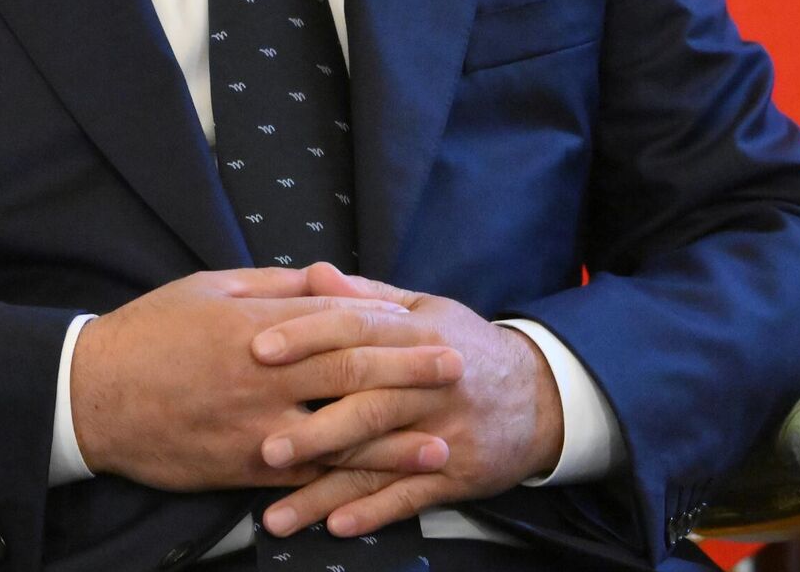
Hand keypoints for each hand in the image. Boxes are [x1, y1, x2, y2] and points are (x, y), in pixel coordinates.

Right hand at [70, 267, 463, 490]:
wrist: (93, 396)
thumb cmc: (151, 332)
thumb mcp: (209, 288)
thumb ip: (273, 286)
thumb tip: (325, 276)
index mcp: (258, 325)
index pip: (338, 321)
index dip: (389, 326)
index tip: (429, 324)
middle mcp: (263, 377)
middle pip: (350, 374)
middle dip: (409, 373)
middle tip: (456, 371)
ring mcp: (254, 427)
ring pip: (336, 436)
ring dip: (393, 442)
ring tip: (439, 445)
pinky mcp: (240, 468)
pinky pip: (303, 477)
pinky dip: (344, 483)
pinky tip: (378, 486)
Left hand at [253, 263, 564, 538]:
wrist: (541, 395)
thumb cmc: (464, 346)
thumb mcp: (424, 309)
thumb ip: (365, 296)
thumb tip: (312, 273)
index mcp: (417, 334)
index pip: (355, 331)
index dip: (307, 338)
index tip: (258, 350)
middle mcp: (429, 384)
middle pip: (365, 404)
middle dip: (311, 429)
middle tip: (259, 446)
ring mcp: (443, 434)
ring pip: (378, 461)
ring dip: (326, 489)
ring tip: (277, 514)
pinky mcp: (456, 475)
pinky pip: (409, 498)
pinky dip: (373, 513)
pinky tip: (336, 526)